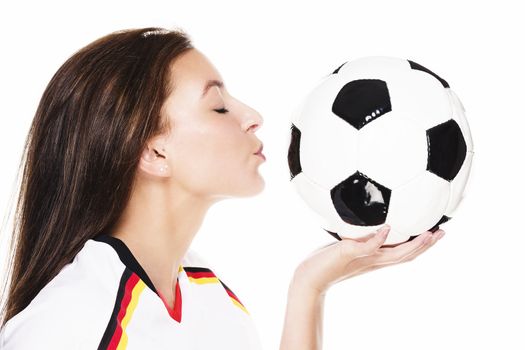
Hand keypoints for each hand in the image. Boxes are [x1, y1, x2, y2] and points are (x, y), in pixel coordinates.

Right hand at [291, 225, 444, 295]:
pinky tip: (389, 232)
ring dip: (414, 245)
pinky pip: (383, 248)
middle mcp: (374, 260)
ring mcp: (367, 260)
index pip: (405, 252)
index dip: (421, 243)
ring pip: (398, 253)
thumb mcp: (344, 251)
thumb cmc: (324, 266)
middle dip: (425, 244)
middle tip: (440, 231)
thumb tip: (386, 230)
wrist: (309, 279)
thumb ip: (365, 244)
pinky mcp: (358, 256)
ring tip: (425, 233)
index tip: (435, 232)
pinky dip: (393, 241)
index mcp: (374, 259)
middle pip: (407, 254)